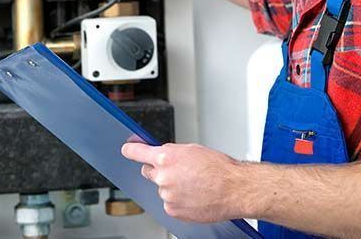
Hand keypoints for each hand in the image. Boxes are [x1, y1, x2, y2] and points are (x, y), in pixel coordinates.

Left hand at [121, 142, 244, 222]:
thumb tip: (160, 154)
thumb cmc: (219, 168)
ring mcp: (167, 195)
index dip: (130, 150)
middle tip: (178, 171)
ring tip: (194, 185)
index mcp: (166, 157)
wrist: (234, 189)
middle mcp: (163, 177)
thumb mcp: (192, 149)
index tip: (126, 150)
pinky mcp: (173, 210)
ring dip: (172, 186)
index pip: (137, 153)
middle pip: (149, 172)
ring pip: (162, 188)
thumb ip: (172, 152)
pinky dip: (178, 200)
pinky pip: (170, 203)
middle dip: (158, 170)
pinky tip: (193, 195)